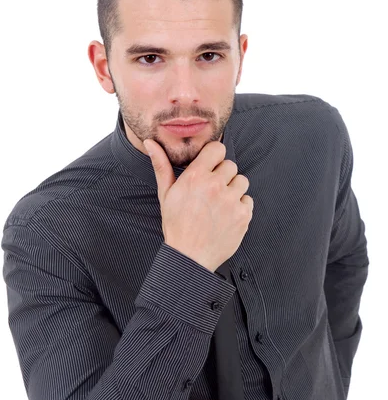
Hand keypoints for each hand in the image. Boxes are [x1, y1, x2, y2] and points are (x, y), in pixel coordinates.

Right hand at [144, 139, 253, 271]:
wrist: (189, 257)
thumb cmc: (176, 225)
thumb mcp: (165, 194)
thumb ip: (161, 165)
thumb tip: (150, 142)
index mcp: (195, 177)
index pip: (218, 148)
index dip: (214, 157)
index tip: (210, 168)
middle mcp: (215, 186)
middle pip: (231, 165)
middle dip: (222, 176)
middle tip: (211, 192)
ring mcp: (231, 201)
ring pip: (242, 181)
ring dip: (233, 190)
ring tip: (219, 204)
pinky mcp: (243, 215)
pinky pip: (248, 200)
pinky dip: (240, 206)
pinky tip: (226, 215)